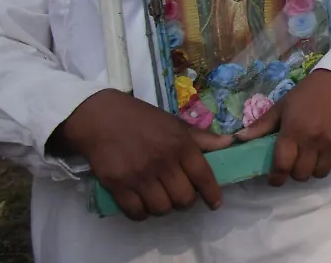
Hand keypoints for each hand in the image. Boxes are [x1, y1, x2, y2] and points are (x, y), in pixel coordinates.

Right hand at [51, 89, 232, 220]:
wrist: (101, 117)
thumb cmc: (142, 119)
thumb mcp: (175, 124)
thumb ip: (202, 138)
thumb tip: (229, 143)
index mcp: (180, 144)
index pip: (203, 175)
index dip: (212, 193)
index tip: (215, 204)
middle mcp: (163, 161)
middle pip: (184, 198)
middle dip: (186, 202)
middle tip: (180, 195)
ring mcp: (139, 174)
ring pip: (161, 208)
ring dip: (164, 208)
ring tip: (160, 198)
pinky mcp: (118, 184)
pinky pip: (136, 212)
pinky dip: (142, 213)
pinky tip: (143, 204)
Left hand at [234, 70, 330, 186]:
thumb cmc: (307, 92)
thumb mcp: (282, 106)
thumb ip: (262, 125)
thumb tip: (239, 138)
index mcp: (293, 131)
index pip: (282, 165)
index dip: (276, 178)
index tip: (274, 180)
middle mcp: (312, 140)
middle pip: (301, 174)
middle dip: (294, 173)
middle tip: (293, 165)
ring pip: (320, 173)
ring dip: (313, 171)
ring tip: (310, 161)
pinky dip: (330, 165)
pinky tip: (326, 155)